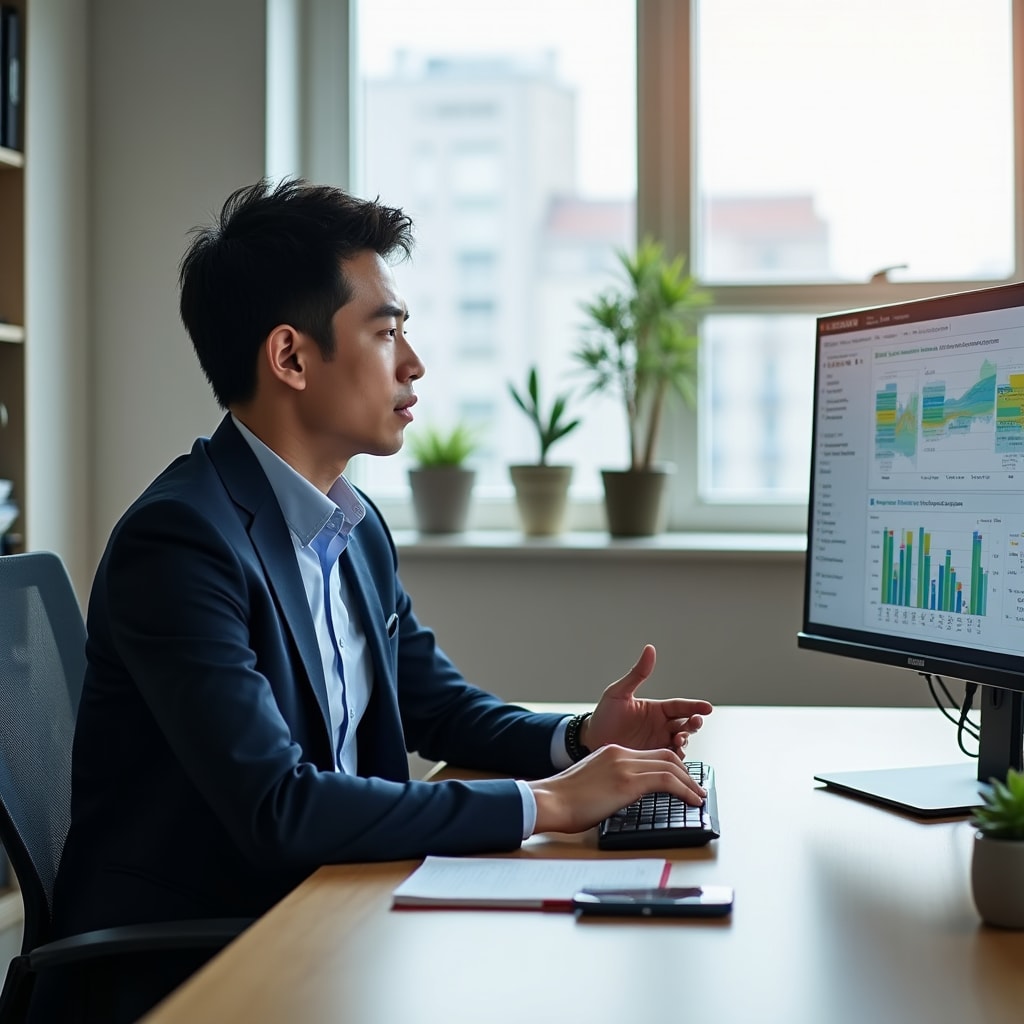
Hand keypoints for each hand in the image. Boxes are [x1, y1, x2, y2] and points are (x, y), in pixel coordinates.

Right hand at [527, 744, 706, 834]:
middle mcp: (620, 754)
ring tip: (698, 796)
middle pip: (665, 755)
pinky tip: (692, 800)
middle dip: (685, 772)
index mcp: (611, 753)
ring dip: (690, 782)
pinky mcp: (628, 781)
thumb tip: (626, 799)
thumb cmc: (563, 801)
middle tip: (695, 788)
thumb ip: (611, 784)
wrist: (549, 801)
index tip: (681, 781)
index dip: (671, 767)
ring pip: (670, 765)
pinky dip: (685, 789)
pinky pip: (667, 780)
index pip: (650, 755)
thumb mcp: (591, 784)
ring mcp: (624, 765)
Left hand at [582, 644, 711, 757]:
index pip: (680, 706)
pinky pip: (670, 759)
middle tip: (695, 722)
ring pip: (681, 742)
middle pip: (686, 724)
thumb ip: (637, 674)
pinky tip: (674, 755)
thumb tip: (649, 649)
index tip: (707, 708)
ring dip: (685, 741)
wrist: (590, 740)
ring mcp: (658, 742)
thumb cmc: (604, 715)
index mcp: (656, 709)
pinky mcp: (653, 758)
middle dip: (694, 723)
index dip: (695, 706)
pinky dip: (676, 758)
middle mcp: (660, 726)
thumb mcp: (619, 692)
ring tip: (679, 739)